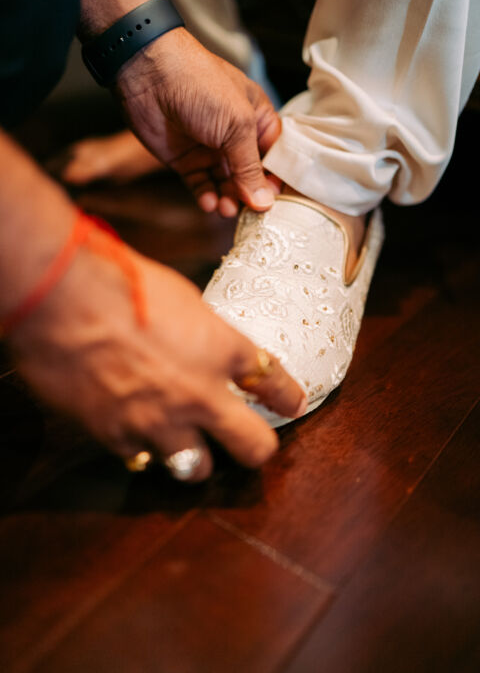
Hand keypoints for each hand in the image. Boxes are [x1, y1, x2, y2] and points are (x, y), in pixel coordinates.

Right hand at [9, 242, 305, 480]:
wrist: (64, 300)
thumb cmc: (122, 284)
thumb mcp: (180, 298)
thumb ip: (200, 331)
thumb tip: (202, 343)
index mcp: (222, 350)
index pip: (272, 381)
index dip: (287, 396)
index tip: (292, 403)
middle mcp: (200, 395)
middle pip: (253, 447)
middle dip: (256, 448)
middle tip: (250, 444)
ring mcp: (161, 422)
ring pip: (197, 469)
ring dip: (195, 459)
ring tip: (185, 447)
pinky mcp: (119, 436)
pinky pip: (141, 458)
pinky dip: (140, 447)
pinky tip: (133, 430)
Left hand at [115, 28, 280, 217]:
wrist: (148, 75)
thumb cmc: (200, 86)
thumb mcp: (237, 126)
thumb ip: (250, 168)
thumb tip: (265, 203)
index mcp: (256, 118)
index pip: (274, 155)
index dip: (275, 178)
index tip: (276, 200)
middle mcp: (235, 135)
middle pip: (250, 175)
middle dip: (250, 194)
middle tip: (249, 212)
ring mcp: (209, 149)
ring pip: (226, 184)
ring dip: (229, 199)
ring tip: (227, 209)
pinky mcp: (186, 160)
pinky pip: (201, 185)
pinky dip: (206, 197)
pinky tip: (208, 203)